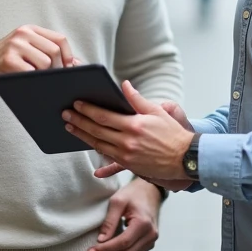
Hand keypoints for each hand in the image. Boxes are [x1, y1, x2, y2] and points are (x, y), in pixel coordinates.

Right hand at [0, 25, 74, 102]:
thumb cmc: (2, 63)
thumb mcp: (25, 51)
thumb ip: (47, 53)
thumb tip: (76, 64)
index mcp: (29, 30)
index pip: (59, 39)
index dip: (68, 56)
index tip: (69, 69)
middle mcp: (22, 35)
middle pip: (54, 52)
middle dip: (58, 69)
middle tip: (53, 80)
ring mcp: (15, 47)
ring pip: (45, 63)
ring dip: (46, 76)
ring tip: (39, 82)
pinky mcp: (8, 61)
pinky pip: (32, 73)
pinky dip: (35, 82)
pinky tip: (30, 85)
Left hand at [64, 81, 194, 180]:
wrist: (185, 158)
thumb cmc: (172, 133)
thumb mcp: (157, 112)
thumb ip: (137, 99)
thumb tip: (124, 85)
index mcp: (134, 125)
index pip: (104, 116)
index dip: (88, 110)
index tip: (76, 104)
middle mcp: (128, 141)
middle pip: (97, 131)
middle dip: (79, 122)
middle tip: (65, 115)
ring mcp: (127, 155)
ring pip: (99, 145)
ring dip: (83, 136)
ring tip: (71, 128)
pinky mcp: (130, 165)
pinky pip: (109, 161)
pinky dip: (99, 158)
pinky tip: (91, 161)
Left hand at [86, 179, 161, 250]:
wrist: (149, 191)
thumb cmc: (133, 194)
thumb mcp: (118, 201)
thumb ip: (109, 221)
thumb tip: (101, 240)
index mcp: (143, 223)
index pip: (123, 243)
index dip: (106, 249)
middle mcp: (150, 235)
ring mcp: (151, 241)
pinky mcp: (148, 244)